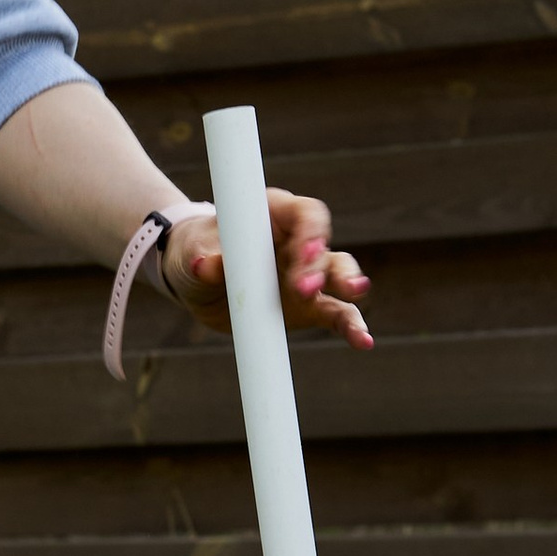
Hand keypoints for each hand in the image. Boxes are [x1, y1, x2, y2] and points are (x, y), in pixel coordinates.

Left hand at [163, 191, 371, 352]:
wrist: (195, 282)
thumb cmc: (197, 250)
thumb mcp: (193, 250)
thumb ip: (202, 256)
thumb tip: (205, 266)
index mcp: (274, 215)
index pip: (305, 214)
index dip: (310, 232)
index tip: (305, 252)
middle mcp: (297, 242)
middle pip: (322, 248)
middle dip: (319, 267)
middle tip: (304, 289)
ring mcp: (306, 274)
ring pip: (338, 274)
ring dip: (347, 284)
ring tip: (352, 294)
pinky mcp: (308, 306)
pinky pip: (336, 313)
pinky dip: (350, 326)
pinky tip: (362, 341)